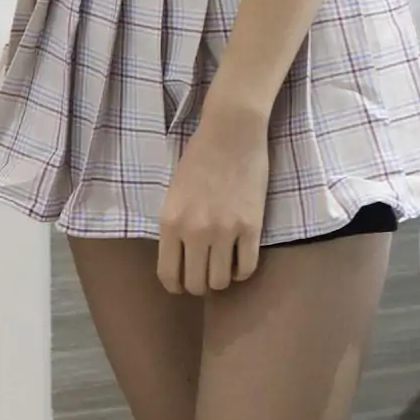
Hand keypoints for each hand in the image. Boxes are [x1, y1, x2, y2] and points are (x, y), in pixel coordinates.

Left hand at [157, 105, 269, 294]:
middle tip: (207, 273)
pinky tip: (240, 258)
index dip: (177, 286)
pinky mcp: (251, 227)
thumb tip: (182, 259)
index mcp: (170, 223)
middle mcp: (195, 231)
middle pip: (197, 283)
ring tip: (224, 265)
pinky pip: (247, 267)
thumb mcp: (175, 194)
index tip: (184, 284)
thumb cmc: (200, 157)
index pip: (169, 275)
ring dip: (222, 278)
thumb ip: (175, 227)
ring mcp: (225, 231)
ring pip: (221, 281)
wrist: (231, 133)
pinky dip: (243, 270)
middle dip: (200, 285)